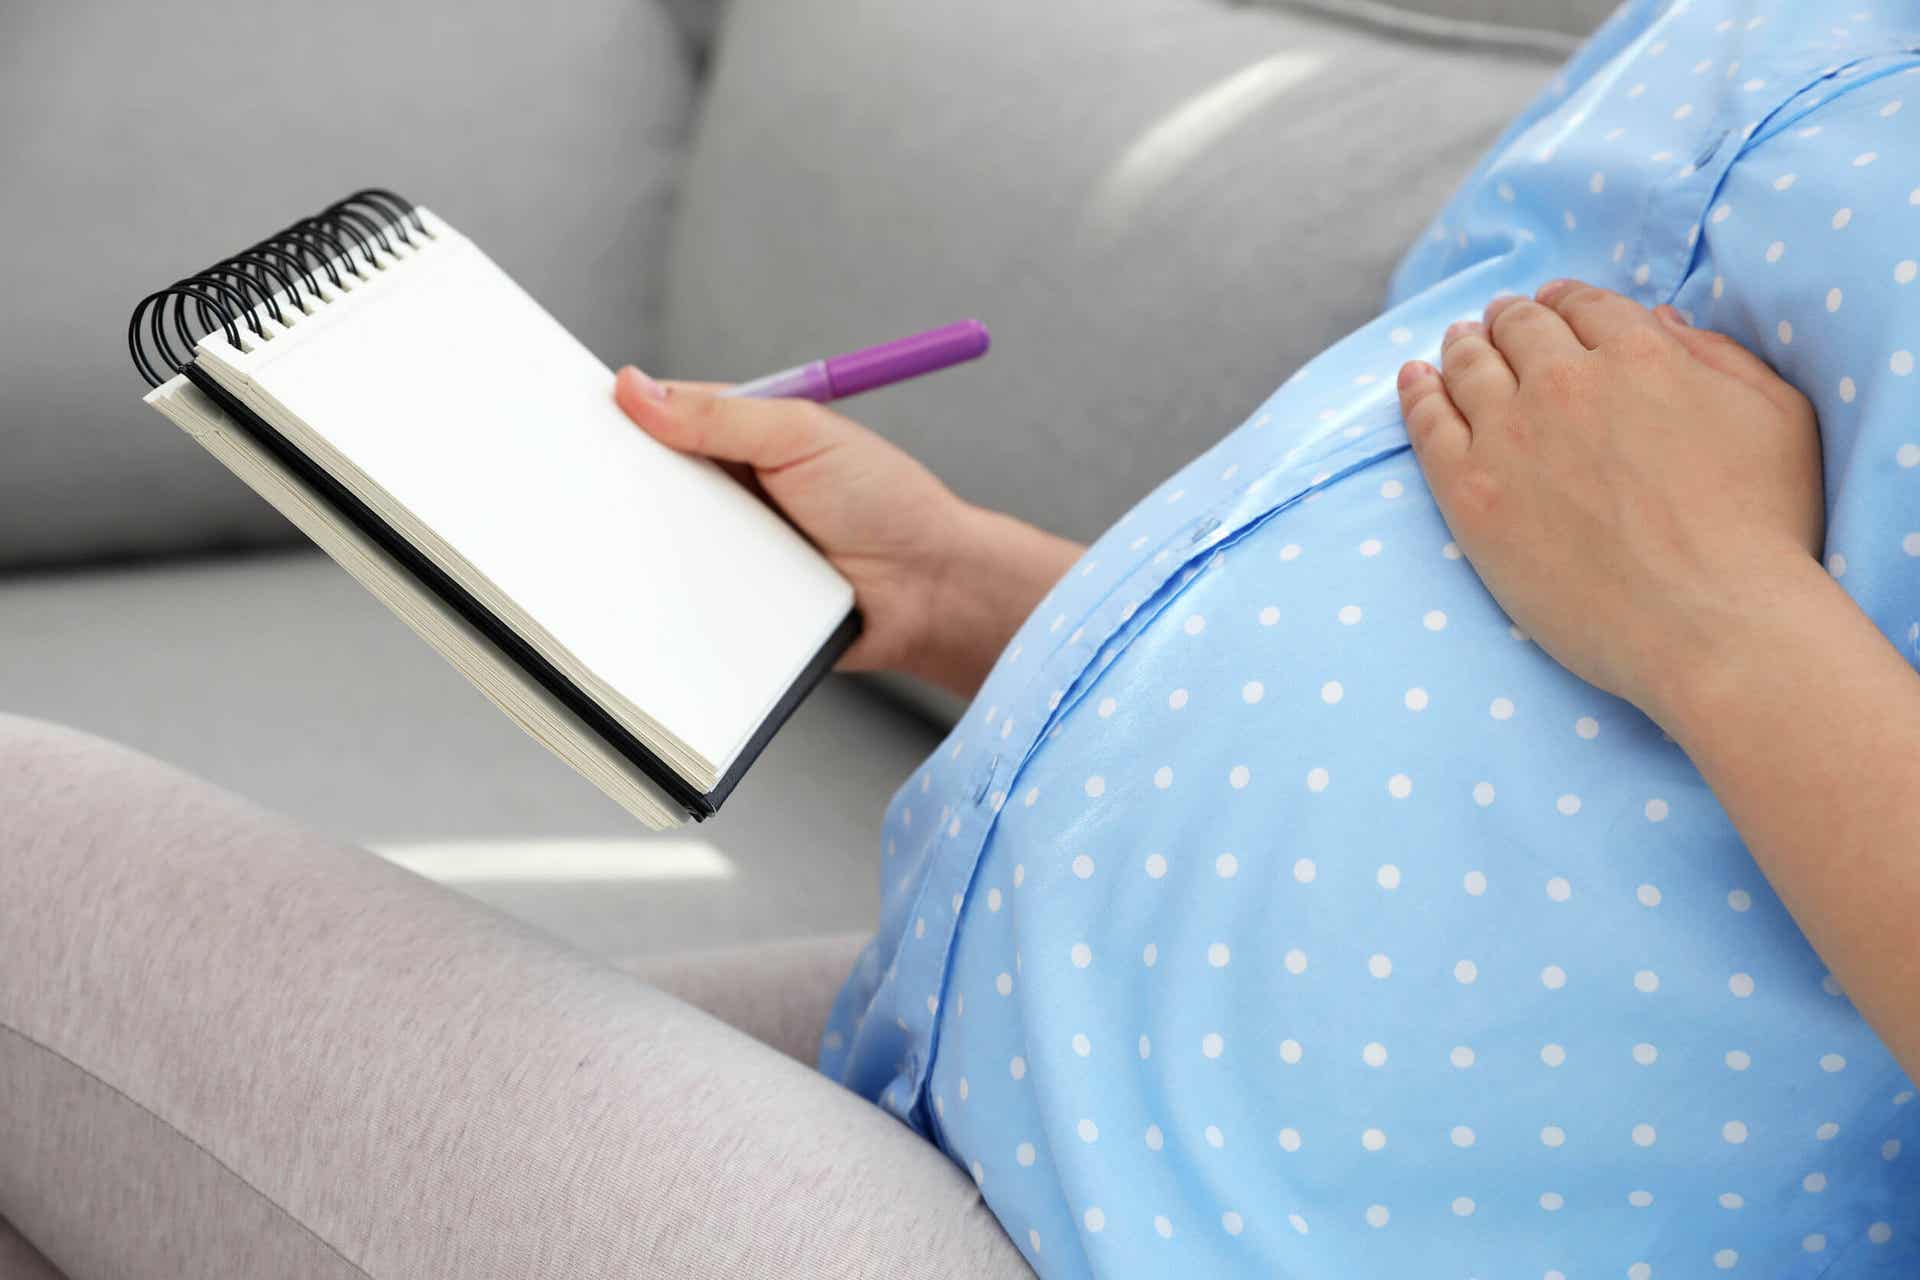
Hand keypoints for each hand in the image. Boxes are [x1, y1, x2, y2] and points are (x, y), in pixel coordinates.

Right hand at [614, 369, 1082, 698]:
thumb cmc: (884, 500)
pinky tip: (638, 595)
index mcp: (739, 436)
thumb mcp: (803, 437)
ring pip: (653, 542)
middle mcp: (726, 489)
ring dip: (632, 542)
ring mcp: (725, 547)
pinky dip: (660, 596)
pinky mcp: (728, 601)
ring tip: (595, 540)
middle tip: (568, 486)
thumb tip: (635, 387)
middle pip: (645, 482)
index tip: (567, 422)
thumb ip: (722, 415)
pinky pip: (678, 597)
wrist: (928, 592)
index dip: (615, 419)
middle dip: (611, 483)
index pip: (658, 418)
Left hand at [1394, 278, 1824, 722]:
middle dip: (1510, 320)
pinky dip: (1416, 392)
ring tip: (1457, 343)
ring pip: (1469, 368)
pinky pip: (1427, 424)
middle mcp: (1565, 381)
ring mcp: (1509, 436)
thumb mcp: (1776, 417)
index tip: (1551, 307)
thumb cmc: (1764, 533)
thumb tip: (1660, 320)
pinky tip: (1412, 379)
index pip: (1585, 306)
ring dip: (1463, 347)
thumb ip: (1718, 357)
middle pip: (1520, 330)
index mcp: (1640, 354)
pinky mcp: (1470, 493)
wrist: (1712, 626)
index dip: (1564, 303)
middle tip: (1498, 323)